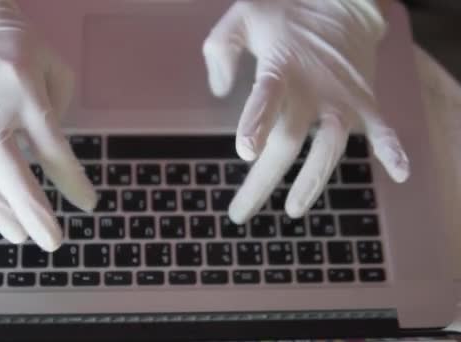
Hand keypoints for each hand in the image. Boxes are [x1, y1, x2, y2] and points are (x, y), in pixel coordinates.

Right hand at [0, 0, 96, 250]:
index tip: (88, 205)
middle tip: (53, 242)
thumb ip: (60, 115)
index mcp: (26, 91)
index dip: (72, 181)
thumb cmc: (26, 53)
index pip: (53, 147)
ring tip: (21, 235)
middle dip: (32, 209)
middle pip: (8, 166)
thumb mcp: (58, 70)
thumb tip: (50, 165)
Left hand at [203, 0, 409, 222]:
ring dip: (312, 181)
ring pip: (329, 146)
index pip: (267, 97)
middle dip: (263, 180)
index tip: (245, 152)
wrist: (341, 2)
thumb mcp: (243, 17)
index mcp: (280, 67)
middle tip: (240, 212)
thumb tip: (219, 90)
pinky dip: (392, 149)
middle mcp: (312, 87)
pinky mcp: (364, 102)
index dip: (256, 122)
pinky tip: (399, 174)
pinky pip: (382, 128)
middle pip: (289, 140)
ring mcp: (342, 98)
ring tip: (292, 210)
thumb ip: (221, 48)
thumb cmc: (285, 14)